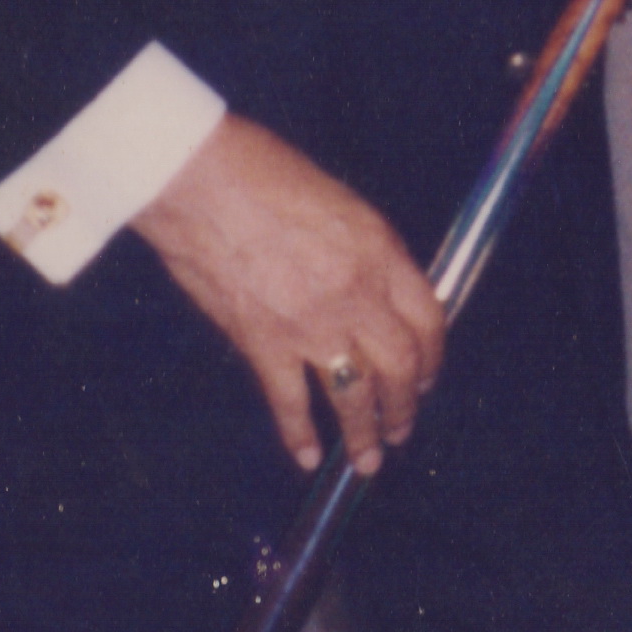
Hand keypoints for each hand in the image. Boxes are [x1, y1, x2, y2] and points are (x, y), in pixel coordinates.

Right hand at [133, 115, 444, 474]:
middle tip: (403, 426)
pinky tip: (307, 456)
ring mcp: (311, 323)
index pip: (428, 317)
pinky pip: (290, 402)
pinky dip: (299, 435)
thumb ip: (363, 253)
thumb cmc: (262, 173)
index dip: (432, 354)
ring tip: (369, 458)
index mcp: (379, 251)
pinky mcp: (262, 342)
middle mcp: (355, 292)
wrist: (198, 179)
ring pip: (355, 395)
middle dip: (405, 404)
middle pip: (399, 365)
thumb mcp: (338, 204)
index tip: (427, 374)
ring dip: (365, 432)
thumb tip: (373, 294)